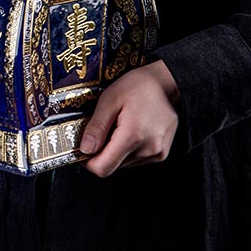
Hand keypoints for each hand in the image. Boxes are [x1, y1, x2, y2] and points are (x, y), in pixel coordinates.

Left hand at [79, 60, 179, 177]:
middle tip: (100, 130)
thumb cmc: (140, 86)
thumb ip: (96, 127)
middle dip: (100, 152)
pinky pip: (135, 159)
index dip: (87, 161)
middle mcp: (148, 150)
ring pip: (123, 163)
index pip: (103, 168)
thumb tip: (85, 149)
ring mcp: (157, 153)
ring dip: (114, 149)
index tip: (82, 149)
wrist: (168, 82)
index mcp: (133, 136)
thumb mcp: (110, 100)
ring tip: (118, 126)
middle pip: (112, 166)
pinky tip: (129, 129)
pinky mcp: (161, 153)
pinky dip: (127, 148)